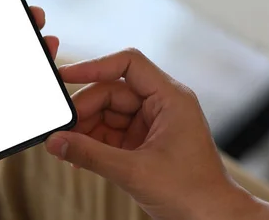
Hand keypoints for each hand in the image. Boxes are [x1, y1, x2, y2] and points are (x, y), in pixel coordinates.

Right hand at [46, 49, 253, 218]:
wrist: (212, 219)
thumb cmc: (193, 193)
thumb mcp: (134, 172)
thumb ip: (90, 155)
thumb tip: (56, 142)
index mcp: (170, 98)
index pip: (128, 64)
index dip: (94, 65)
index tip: (65, 75)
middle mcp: (161, 105)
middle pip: (111, 91)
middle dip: (85, 110)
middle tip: (62, 130)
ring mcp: (152, 123)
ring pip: (108, 113)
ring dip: (86, 130)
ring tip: (67, 149)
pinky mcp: (144, 142)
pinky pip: (111, 133)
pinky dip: (93, 143)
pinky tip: (79, 158)